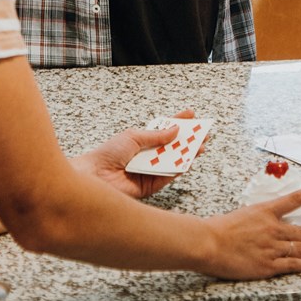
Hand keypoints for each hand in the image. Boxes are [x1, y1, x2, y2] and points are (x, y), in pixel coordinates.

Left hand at [72, 114, 203, 200]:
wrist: (96, 175)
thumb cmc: (109, 153)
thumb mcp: (134, 137)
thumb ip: (156, 136)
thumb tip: (174, 130)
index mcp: (142, 141)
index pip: (164, 130)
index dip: (178, 122)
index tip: (192, 115)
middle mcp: (148, 155)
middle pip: (173, 146)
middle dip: (189, 139)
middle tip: (203, 133)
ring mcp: (151, 170)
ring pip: (174, 161)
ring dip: (188, 153)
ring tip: (201, 146)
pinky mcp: (152, 185)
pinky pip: (169, 175)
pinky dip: (179, 168)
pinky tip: (188, 160)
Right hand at [199, 185, 300, 278]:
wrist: (207, 243)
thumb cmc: (217, 228)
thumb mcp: (241, 214)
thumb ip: (256, 219)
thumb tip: (263, 225)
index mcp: (265, 211)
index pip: (297, 199)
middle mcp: (273, 228)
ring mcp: (272, 247)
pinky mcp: (268, 265)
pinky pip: (294, 264)